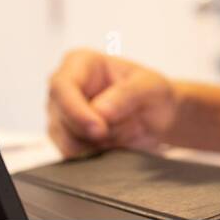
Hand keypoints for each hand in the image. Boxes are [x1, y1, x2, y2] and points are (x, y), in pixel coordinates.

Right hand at [46, 49, 178, 157]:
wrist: (158, 117)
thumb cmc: (152, 93)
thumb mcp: (150, 86)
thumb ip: (126, 94)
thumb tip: (99, 111)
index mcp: (80, 63)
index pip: (62, 86)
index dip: (76, 111)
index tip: (99, 129)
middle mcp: (64, 88)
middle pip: (62, 119)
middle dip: (97, 132)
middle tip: (128, 127)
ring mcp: (61, 115)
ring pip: (68, 142)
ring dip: (102, 144)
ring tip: (127, 129)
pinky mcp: (66, 140)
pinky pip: (75, 156)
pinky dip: (99, 154)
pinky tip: (118, 142)